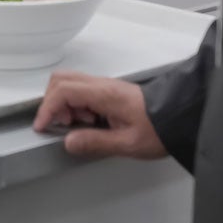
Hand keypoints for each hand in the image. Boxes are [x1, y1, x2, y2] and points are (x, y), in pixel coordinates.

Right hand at [32, 71, 166, 159]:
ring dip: (64, 103)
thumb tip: (68, 141)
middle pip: (61, 79)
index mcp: (104, 94)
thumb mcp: (127, 143)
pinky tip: (89, 121)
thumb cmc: (158, 129)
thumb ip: (95, 142)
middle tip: (62, 125)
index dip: (47, 108)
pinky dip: (75, 104)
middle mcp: (102, 84)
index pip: (63, 91)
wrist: (179, 117)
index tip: (42, 126)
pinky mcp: (108, 91)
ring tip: (79, 125)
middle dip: (52, 102)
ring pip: (70, 83)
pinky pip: (81, 90)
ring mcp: (105, 85)